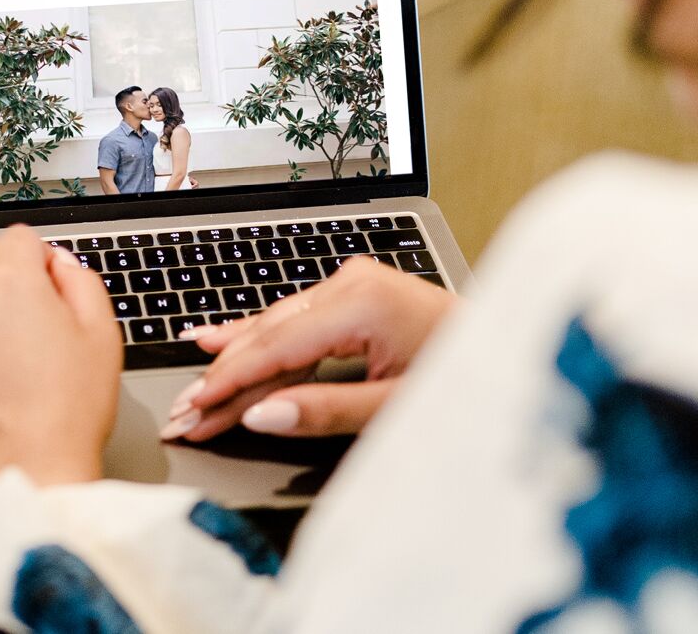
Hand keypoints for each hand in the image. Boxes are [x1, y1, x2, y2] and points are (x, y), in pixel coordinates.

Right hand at [163, 258, 456, 440]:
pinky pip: (295, 320)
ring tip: (192, 386)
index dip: (228, 383)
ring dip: (234, 361)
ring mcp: (354, 283)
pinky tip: (220, 339)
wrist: (514, 353)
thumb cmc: (472, 378)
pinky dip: (259, 339)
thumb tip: (263, 415)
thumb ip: (327, 410)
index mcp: (364, 303)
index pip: (276, 348)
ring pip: (276, 326)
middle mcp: (353, 282)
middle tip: (183, 413)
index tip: (195, 411)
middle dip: (222, 378)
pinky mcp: (357, 293)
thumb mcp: (398, 407)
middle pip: (269, 336)